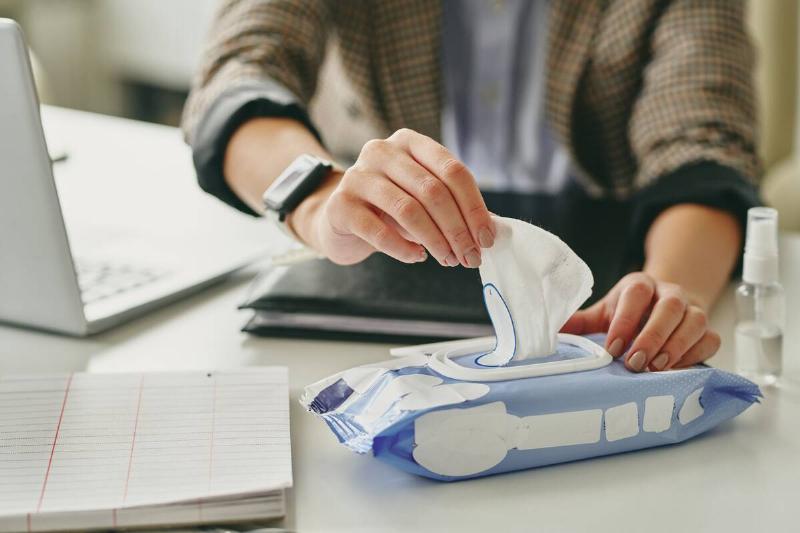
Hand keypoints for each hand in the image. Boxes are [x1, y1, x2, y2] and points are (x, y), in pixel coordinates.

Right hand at [289, 129, 494, 267]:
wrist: (338, 219)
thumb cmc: (388, 209)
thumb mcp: (423, 199)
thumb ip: (455, 207)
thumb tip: (493, 229)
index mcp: (410, 142)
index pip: (453, 171)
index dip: (474, 207)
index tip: (487, 238)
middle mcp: (382, 151)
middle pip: (433, 191)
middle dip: (458, 229)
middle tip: (470, 257)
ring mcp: (358, 176)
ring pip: (408, 210)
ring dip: (436, 241)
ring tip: (448, 260)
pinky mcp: (341, 205)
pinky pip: (379, 231)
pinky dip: (403, 249)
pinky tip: (416, 257)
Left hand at [560, 272, 720, 371]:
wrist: (663, 307)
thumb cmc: (629, 314)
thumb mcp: (603, 313)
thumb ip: (580, 322)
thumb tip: (549, 333)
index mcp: (640, 285)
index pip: (636, 293)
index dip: (625, 320)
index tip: (612, 348)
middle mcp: (670, 293)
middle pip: (670, 307)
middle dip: (652, 336)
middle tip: (635, 363)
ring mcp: (693, 310)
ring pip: (695, 322)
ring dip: (676, 347)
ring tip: (655, 369)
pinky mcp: (708, 330)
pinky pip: (709, 340)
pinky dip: (694, 356)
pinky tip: (675, 371)